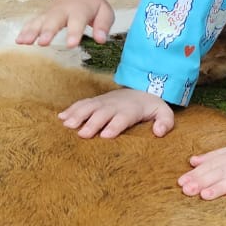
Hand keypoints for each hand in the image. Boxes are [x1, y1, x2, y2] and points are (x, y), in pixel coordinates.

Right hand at [18, 0, 113, 46]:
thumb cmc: (93, 5)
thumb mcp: (105, 12)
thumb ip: (103, 25)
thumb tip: (101, 39)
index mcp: (80, 10)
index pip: (77, 22)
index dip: (74, 33)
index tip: (71, 44)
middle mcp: (63, 11)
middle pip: (54, 21)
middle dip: (48, 31)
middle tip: (43, 43)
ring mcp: (51, 13)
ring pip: (40, 21)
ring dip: (31, 31)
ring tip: (23, 42)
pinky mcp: (43, 16)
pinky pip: (33, 22)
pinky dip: (25, 30)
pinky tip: (18, 40)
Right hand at [59, 87, 173, 138]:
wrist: (141, 90)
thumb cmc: (151, 107)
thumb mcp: (164, 113)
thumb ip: (165, 122)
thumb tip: (158, 132)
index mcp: (131, 110)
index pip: (123, 118)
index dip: (114, 126)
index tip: (106, 135)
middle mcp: (115, 105)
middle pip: (102, 113)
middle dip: (92, 123)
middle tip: (83, 134)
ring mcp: (103, 102)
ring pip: (89, 107)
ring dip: (77, 115)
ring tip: (66, 125)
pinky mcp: (95, 102)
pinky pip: (81, 104)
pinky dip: (70, 109)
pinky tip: (60, 117)